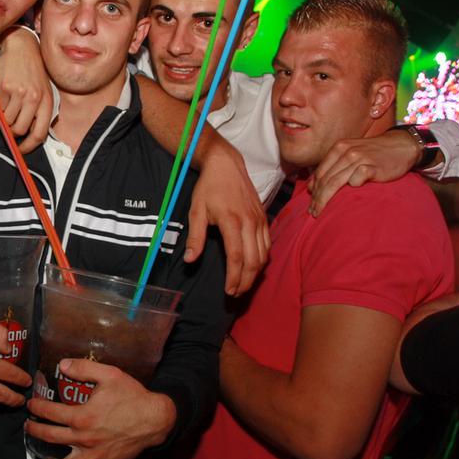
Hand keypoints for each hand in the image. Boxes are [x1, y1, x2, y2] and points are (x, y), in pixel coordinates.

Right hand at [0, 26, 50, 152]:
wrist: (22, 47)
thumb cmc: (34, 71)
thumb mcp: (44, 90)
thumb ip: (40, 110)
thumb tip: (30, 134)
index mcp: (47, 101)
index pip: (40, 133)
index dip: (29, 146)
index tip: (22, 150)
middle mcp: (35, 98)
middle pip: (20, 130)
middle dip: (13, 132)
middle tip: (10, 126)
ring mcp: (19, 93)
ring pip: (7, 120)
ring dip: (5, 118)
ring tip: (8, 107)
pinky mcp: (5, 88)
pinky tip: (4, 95)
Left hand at [25, 358, 175, 458]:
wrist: (156, 418)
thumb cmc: (133, 395)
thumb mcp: (109, 374)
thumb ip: (84, 368)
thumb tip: (62, 364)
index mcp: (82, 417)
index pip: (49, 413)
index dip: (36, 408)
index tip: (31, 405)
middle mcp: (85, 439)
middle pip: (50, 439)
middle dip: (34, 432)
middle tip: (29, 426)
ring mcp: (97, 456)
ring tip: (47, 458)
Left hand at [187, 141, 267, 295]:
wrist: (226, 165)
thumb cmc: (208, 187)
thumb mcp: (196, 211)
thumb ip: (195, 237)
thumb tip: (190, 260)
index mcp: (232, 221)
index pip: (237, 257)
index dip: (234, 277)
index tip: (228, 290)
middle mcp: (250, 222)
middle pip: (254, 260)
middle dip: (246, 281)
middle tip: (236, 293)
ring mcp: (260, 220)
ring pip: (264, 254)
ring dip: (255, 273)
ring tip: (244, 284)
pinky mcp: (264, 217)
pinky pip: (268, 244)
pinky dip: (262, 259)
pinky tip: (253, 267)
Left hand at [309, 130, 418, 216]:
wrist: (401, 145)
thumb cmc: (373, 154)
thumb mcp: (350, 154)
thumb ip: (333, 167)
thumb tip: (312, 186)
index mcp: (338, 148)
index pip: (320, 173)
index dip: (313, 190)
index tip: (310, 204)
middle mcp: (346, 152)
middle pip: (326, 179)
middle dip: (317, 198)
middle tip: (313, 212)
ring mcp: (360, 158)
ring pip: (336, 182)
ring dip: (326, 199)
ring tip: (321, 212)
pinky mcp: (373, 166)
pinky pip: (357, 179)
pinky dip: (351, 188)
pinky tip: (348, 198)